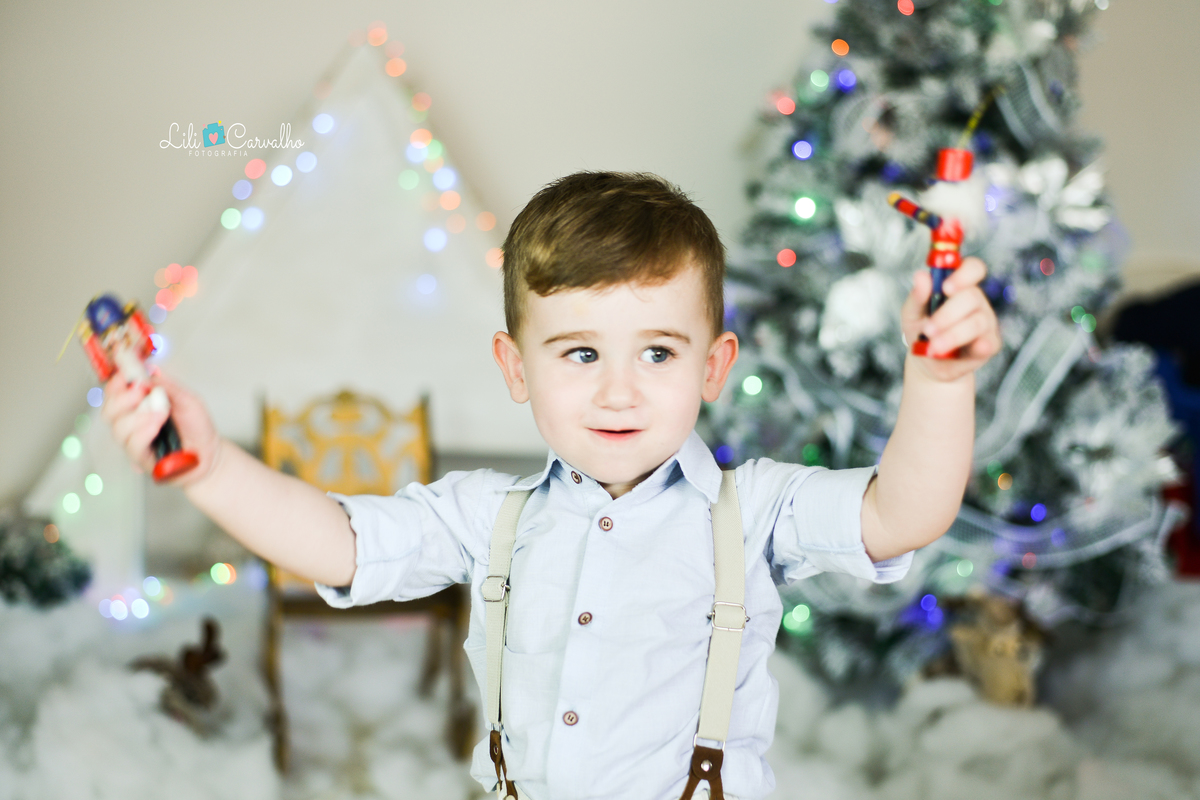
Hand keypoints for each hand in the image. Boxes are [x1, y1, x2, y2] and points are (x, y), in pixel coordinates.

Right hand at [101, 371, 221, 486]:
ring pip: (119, 428)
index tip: (125, 373)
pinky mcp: (142, 459)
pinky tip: (155, 426)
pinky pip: (133, 445)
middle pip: (109, 410)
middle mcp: (132, 422)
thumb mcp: (187, 399)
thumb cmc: (198, 427)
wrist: (211, 452)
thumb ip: (167, 386)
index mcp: (140, 404)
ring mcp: (135, 441)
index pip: (115, 392)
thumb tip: (147, 373)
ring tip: (161, 412)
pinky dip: (143, 432)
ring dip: (139, 416)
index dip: (116, 381)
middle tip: (141, 392)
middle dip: (122, 398)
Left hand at [900, 256, 1001, 381]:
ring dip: (953, 335)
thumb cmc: (921, 333)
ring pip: (978, 321)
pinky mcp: (990, 344)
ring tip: (933, 346)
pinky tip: (963, 351)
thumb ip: (917, 296)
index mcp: (958, 287)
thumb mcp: (911, 314)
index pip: (973, 269)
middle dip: (948, 314)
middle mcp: (976, 301)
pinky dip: (976, 346)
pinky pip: (988, 343)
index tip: (946, 287)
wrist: (927, 364)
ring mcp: (986, 322)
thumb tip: (921, 275)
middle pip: (973, 296)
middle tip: (928, 329)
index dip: (964, 274)